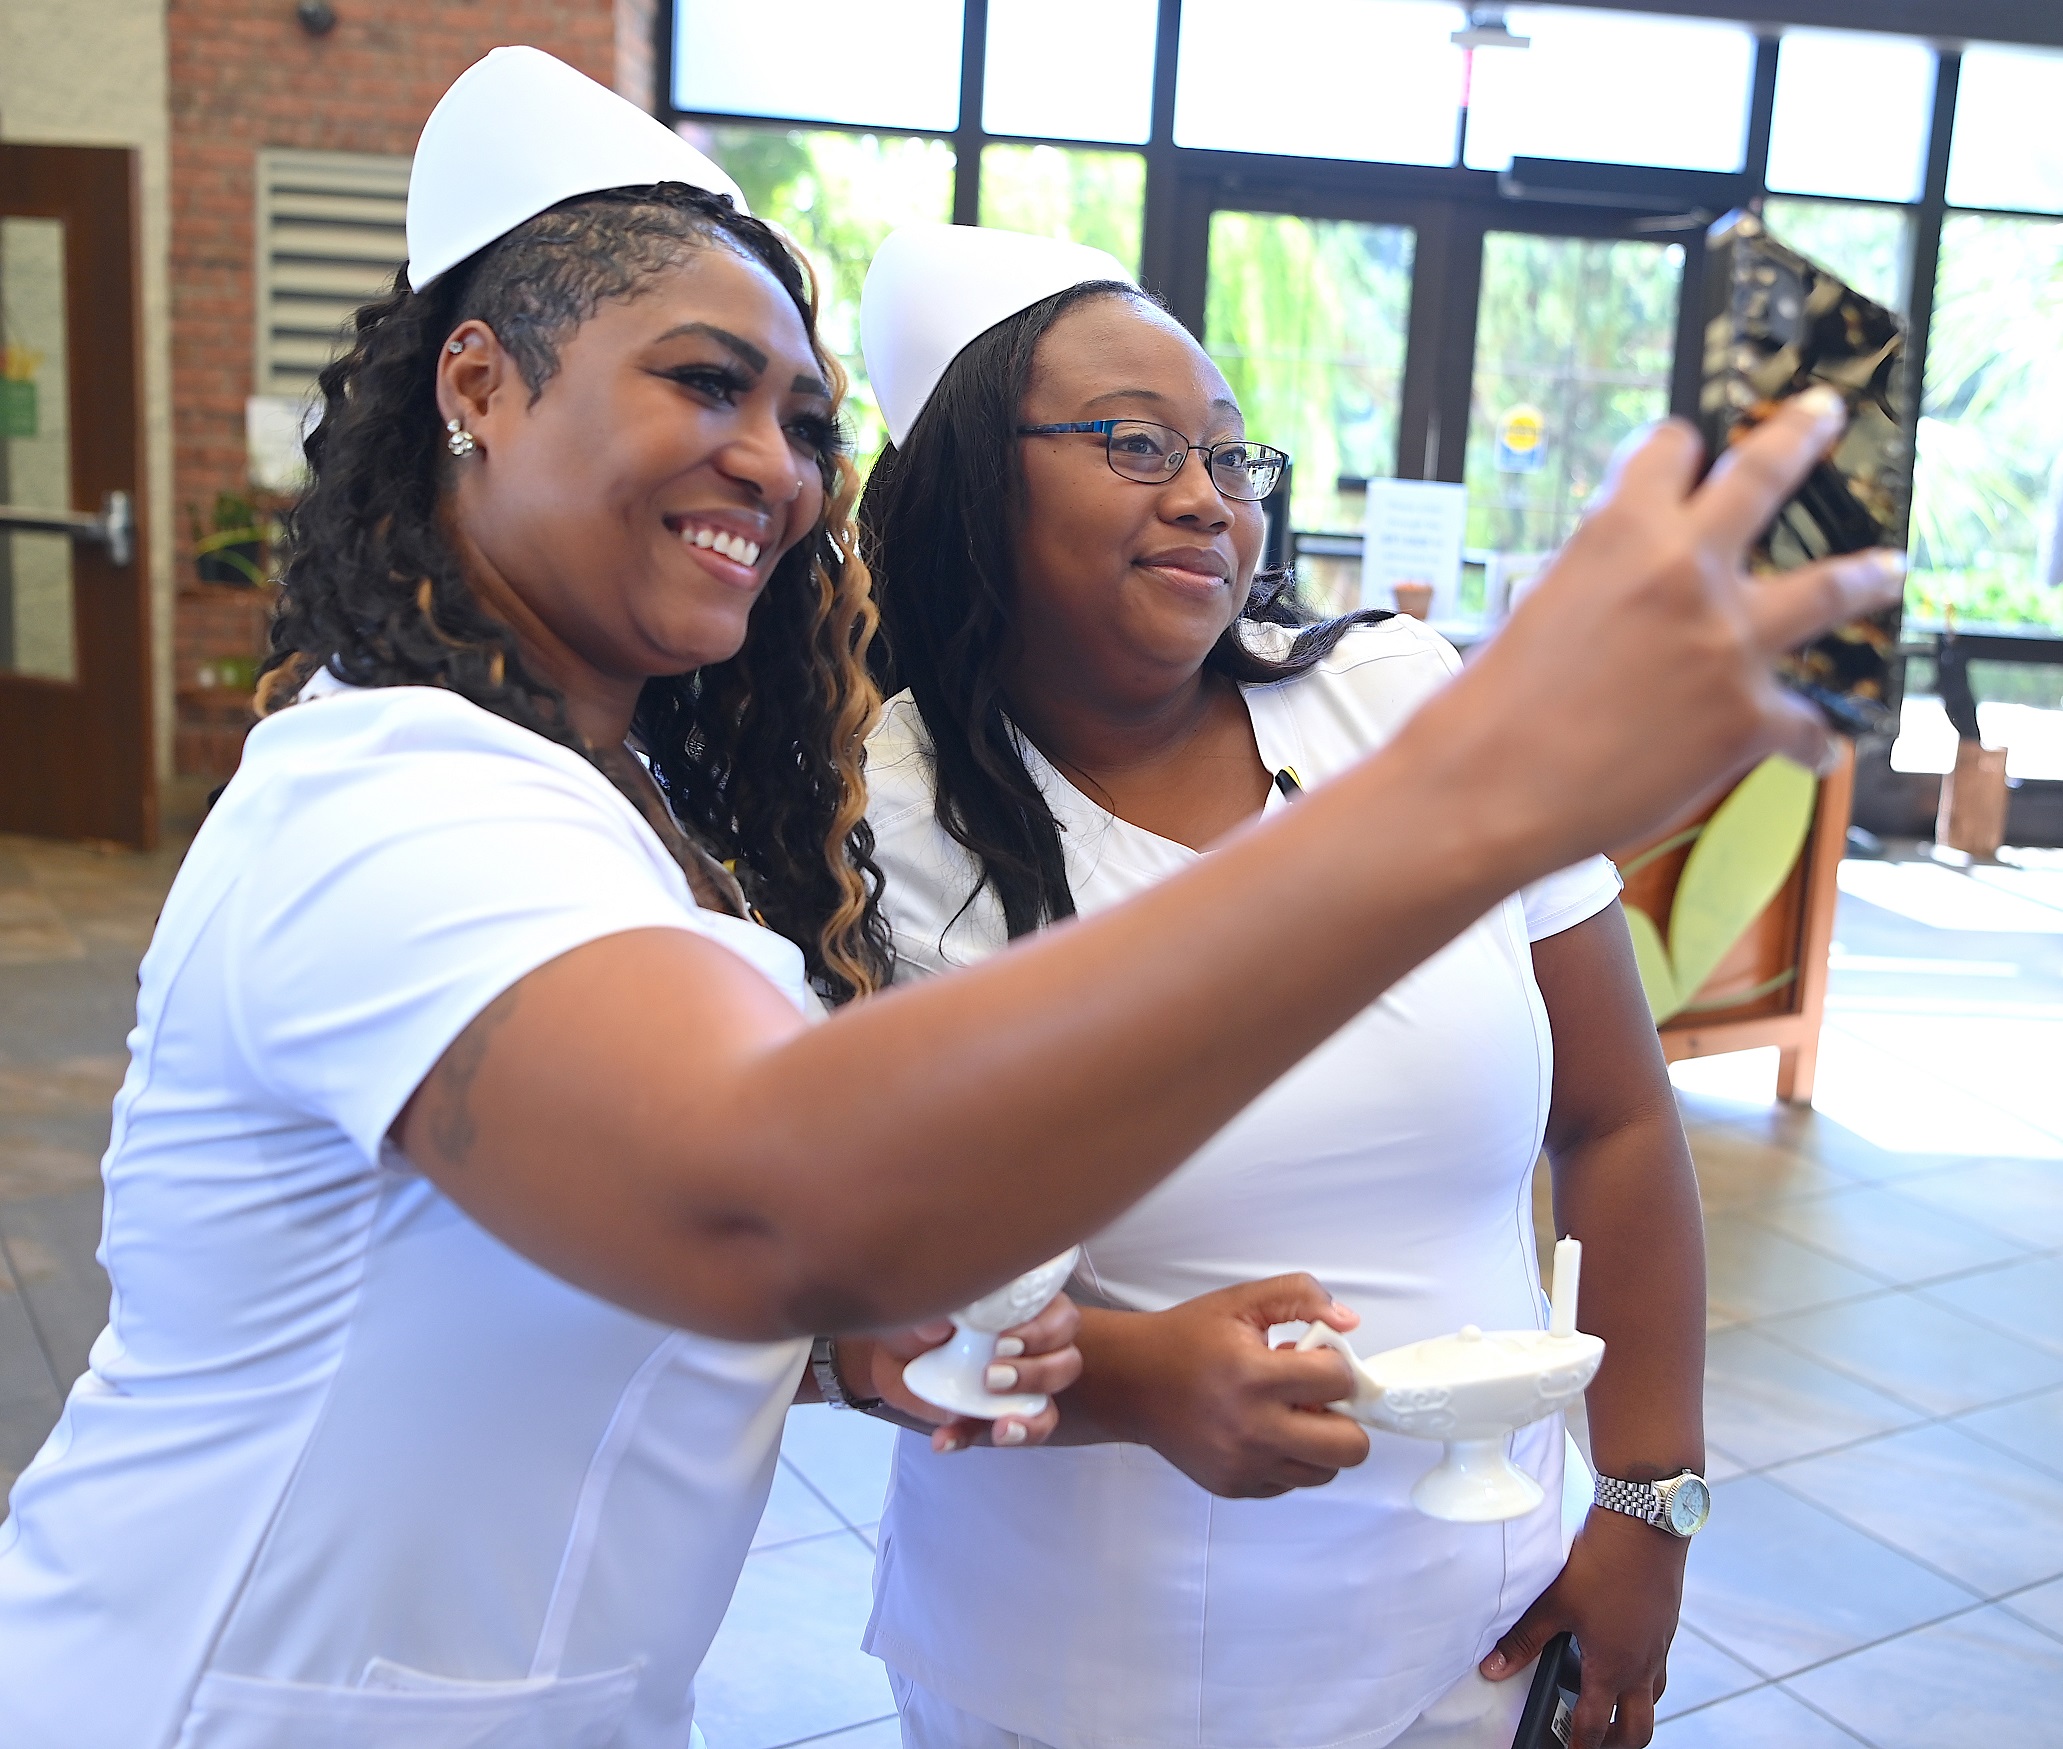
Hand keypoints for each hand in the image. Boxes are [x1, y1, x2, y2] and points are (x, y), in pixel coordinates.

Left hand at [841, 1292, 1081, 1452]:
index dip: (1043, 1332)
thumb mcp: (921, 1309)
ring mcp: (1019, 1390)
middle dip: (1038, 1374)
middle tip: (993, 1378)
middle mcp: (1034, 1349)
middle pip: (1067, 1363)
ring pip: (1048, 1409)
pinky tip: (945, 1440)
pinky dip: (972, 1439)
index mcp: (1027, 1308)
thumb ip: (931, 1314)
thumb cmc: (919, 1318)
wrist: (893, 1353)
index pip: (1061, 1318)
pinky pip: (1001, 1438)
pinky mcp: (996, 1420)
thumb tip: (938, 1328)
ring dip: (1029, 1420)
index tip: (1002, 1342)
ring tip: (997, 1425)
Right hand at [1068, 1275, 1370, 1497]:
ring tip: (1289, 1412)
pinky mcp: (1235, 1486)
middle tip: (1317, 1396)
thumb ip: (1300, 1296)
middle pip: (1349, 1447)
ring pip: (1325, 1472)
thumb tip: (1349, 1321)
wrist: (1133, 1382)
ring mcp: (1244, 1466)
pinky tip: (1265, 1430)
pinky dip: (1289, 1459)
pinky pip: (1290, 1483)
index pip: (1339, 1381)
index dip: (1336, 1363)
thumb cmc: (1188, 1340)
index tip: (1315, 1358)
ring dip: (1320, 1441)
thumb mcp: (1242, 1301)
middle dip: (1344, 1416)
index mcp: (1254, 1376)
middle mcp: (1252, 1430)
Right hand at [1447, 389, 1908, 867]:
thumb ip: (1603, 575)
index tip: (1689, 451)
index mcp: (1622, 530)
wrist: (1493, 788)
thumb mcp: (1539, 604)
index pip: (1672, 453)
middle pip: (1765, 475)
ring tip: (1886, 570)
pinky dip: (1807, 743)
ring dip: (1863, 576)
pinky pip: (1803, 725)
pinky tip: (1813, 752)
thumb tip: (1635, 581)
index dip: (1679, 452)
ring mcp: (1729, 643)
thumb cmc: (1493, 706)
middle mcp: (1688, 570)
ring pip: (1828, 589)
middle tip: (1824, 415)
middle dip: (1800, 436)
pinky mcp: (1749, 719)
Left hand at [1480, 1509, 1686, 1747]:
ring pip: (1654, 1698)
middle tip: (1596, 1744)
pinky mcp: (1667, 1625)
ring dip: (1634, 1711)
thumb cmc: (1600, 1564)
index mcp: (1612, 1669)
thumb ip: (1523, 1640)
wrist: (1644, 1526)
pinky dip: (1643, 1677)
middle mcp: (1642, 1666)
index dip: (1580, 1747)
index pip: (1596, 1727)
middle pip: (1638, 1729)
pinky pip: (1659, 1666)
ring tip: (1612, 1707)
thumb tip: (1492, 1669)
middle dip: (1617, 1744)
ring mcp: (1659, 1647)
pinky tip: (1625, 1657)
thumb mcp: (1554, 1602)